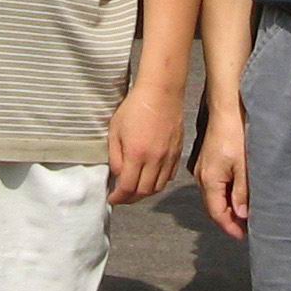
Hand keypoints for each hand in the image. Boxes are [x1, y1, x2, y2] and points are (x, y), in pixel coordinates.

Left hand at [107, 87, 184, 205]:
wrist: (161, 92)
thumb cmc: (135, 107)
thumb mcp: (115, 130)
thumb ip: (115, 156)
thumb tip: (118, 175)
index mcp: (136, 154)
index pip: (127, 187)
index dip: (119, 198)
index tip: (113, 198)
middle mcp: (154, 160)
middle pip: (144, 192)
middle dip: (131, 199)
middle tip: (122, 197)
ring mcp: (168, 157)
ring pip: (158, 187)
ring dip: (145, 193)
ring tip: (135, 190)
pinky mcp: (177, 152)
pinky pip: (169, 176)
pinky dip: (159, 183)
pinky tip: (151, 178)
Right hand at [195, 110, 249, 239]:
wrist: (226, 109)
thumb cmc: (235, 134)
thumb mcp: (243, 166)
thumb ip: (241, 192)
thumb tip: (241, 214)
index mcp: (209, 181)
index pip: (217, 213)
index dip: (230, 227)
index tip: (243, 236)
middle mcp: (201, 177)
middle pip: (213, 207)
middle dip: (229, 220)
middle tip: (247, 229)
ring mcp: (203, 169)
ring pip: (214, 196)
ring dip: (228, 207)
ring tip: (245, 214)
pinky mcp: (207, 161)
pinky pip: (215, 185)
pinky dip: (225, 194)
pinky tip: (237, 194)